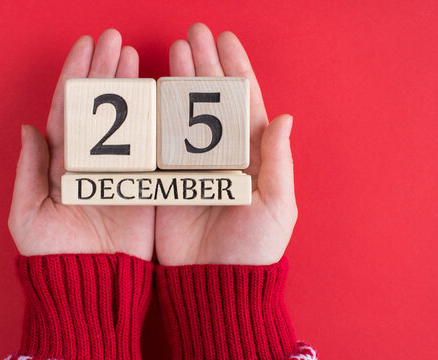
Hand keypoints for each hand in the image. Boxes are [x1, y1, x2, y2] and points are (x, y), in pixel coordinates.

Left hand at [8, 29, 154, 259]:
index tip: (85, 47)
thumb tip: (28, 127)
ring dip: (128, 87)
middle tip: (114, 40)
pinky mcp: (142, 183)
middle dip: (104, 71)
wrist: (91, 282)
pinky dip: (153, 121)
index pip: (68, 109)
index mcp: (61, 162)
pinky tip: (156, 94)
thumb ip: (30, 170)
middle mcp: (90, 159)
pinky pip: (149, 147)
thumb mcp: (29, 214)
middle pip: (98, 107)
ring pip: (125, 120)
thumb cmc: (54, 254)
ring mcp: (118, 168)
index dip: (76, 77)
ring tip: (132, 58)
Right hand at [155, 24, 296, 265]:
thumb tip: (284, 117)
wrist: (214, 281)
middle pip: (211, 99)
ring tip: (175, 51)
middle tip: (194, 33)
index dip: (235, 69)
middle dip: (205, 64)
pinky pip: (160, 139)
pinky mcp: (167, 178)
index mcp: (251, 155)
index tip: (225, 39)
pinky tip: (153, 89)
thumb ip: (277, 162)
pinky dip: (156, 114)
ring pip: (184, 112)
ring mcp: (191, 163)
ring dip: (180, 81)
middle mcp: (221, 153)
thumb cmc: (253, 248)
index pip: (244, 102)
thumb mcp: (276, 206)